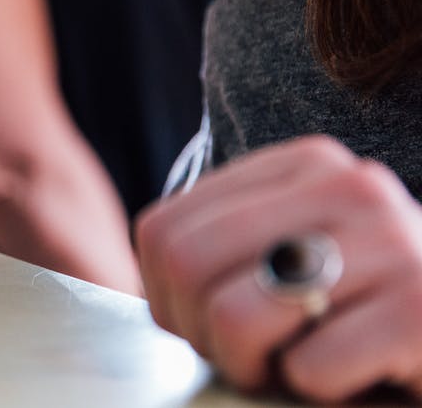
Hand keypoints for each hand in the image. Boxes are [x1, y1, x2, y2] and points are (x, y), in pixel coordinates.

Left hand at [136, 135, 421, 401]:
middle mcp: (349, 185)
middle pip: (186, 263)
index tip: (209, 327)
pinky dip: (319, 392)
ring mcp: (391, 242)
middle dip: (200, 333)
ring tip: (301, 368)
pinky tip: (361, 379)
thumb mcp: (302, 258)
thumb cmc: (375, 316)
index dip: (167, 297)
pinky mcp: (421, 308)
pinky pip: (308, 367)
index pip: (164, 228)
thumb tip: (155, 279)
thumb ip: (232, 251)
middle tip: (250, 359)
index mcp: (307, 164)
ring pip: (236, 315)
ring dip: (254, 366)